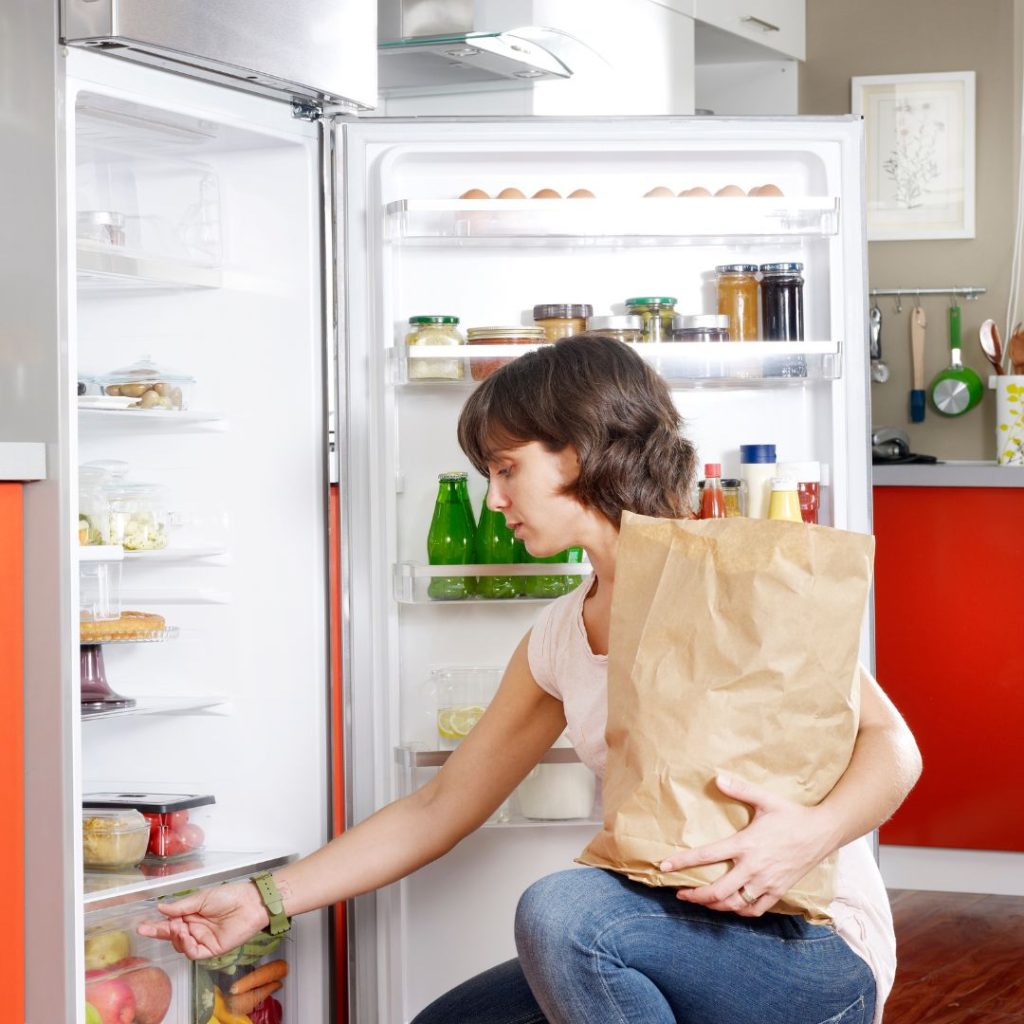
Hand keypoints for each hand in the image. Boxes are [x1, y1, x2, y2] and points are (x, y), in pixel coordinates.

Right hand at [136, 881, 268, 958]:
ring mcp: (203, 940)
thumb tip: (162, 908)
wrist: (251, 902)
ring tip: (176, 925)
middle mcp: (196, 928)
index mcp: (193, 915)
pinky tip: (185, 934)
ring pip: (180, 945)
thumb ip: (182, 906)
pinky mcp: (212, 949)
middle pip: (173, 936)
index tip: (142, 925)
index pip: (171, 922)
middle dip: (160, 932)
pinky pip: (193, 952)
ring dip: (175, 937)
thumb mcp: (203, 897)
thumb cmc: (230, 896)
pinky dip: (185, 945)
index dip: (156, 925)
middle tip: (148, 928)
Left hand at [659, 772, 838, 916]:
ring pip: (734, 904)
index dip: (683, 862)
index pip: (707, 855)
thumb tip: (716, 778)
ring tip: (700, 901)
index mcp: (745, 844)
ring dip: (714, 906)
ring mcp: (766, 882)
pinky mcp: (779, 891)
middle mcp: (753, 867)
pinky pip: (756, 910)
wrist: (823, 832)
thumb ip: (739, 789)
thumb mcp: (765, 799)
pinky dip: (740, 912)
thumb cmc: (792, 815)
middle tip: (680, 894)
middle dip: (695, 896)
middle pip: (717, 891)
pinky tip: (731, 907)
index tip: (664, 866)